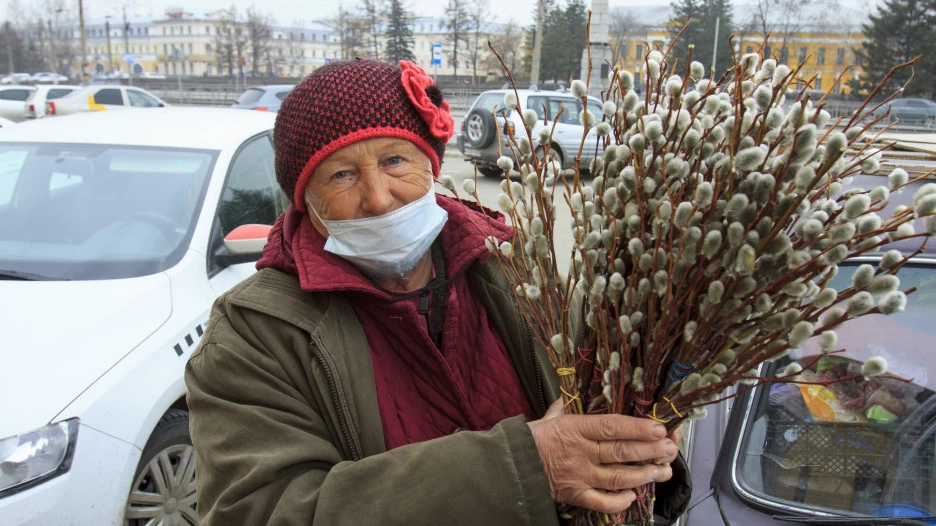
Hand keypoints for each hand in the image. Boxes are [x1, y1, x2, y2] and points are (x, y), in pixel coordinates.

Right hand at [528, 400, 678, 513]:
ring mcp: (579, 475)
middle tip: (670, 449)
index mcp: (575, 428)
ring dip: (644, 475)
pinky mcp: (575, 495)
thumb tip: (566, 396)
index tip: (658, 428)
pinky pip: (601, 502)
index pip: (612, 427)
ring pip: (618, 477)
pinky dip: (619, 501)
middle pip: (621, 452)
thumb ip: (562, 408)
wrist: (508, 467)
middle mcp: (580, 452)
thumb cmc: (527, 440)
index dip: (638, 428)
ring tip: (662, 471)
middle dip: (650, 451)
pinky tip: (633, 495)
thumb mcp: (545, 418)